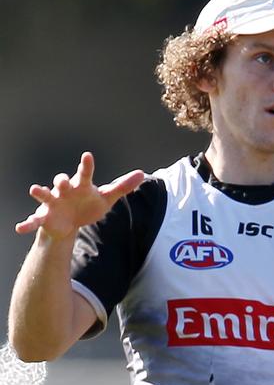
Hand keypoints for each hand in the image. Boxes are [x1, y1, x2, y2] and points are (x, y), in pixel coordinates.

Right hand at [15, 152, 144, 239]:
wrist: (71, 223)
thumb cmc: (89, 205)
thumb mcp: (107, 197)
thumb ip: (123, 186)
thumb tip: (142, 174)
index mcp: (81, 185)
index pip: (85, 173)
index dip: (86, 165)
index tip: (88, 156)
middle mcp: (64, 191)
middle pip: (61, 182)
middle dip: (61, 181)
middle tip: (64, 182)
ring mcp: (53, 203)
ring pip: (44, 195)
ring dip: (40, 192)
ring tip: (35, 190)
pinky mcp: (44, 217)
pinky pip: (34, 220)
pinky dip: (27, 223)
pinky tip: (20, 228)